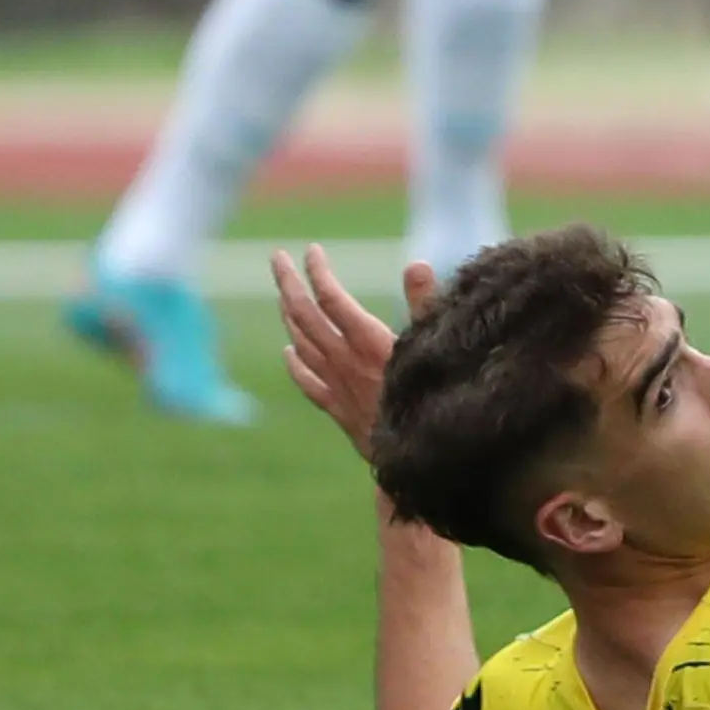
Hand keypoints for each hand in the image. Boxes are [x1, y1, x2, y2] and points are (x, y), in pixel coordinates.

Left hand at [274, 243, 436, 460]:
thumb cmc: (430, 399)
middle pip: (305, 315)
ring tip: (283, 291)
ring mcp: (335, 385)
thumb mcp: (432, 345)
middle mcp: (343, 360)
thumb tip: (416, 263)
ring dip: (288, 314)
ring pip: (300, 343)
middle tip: (276, 257)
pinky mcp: (336, 408)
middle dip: (289, 282)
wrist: (412, 460)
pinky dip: (294, 361)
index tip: (312, 249)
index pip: (331, 298)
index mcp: (367, 341)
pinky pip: (306, 380)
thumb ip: (424, 302)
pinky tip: (288, 351)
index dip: (319, 271)